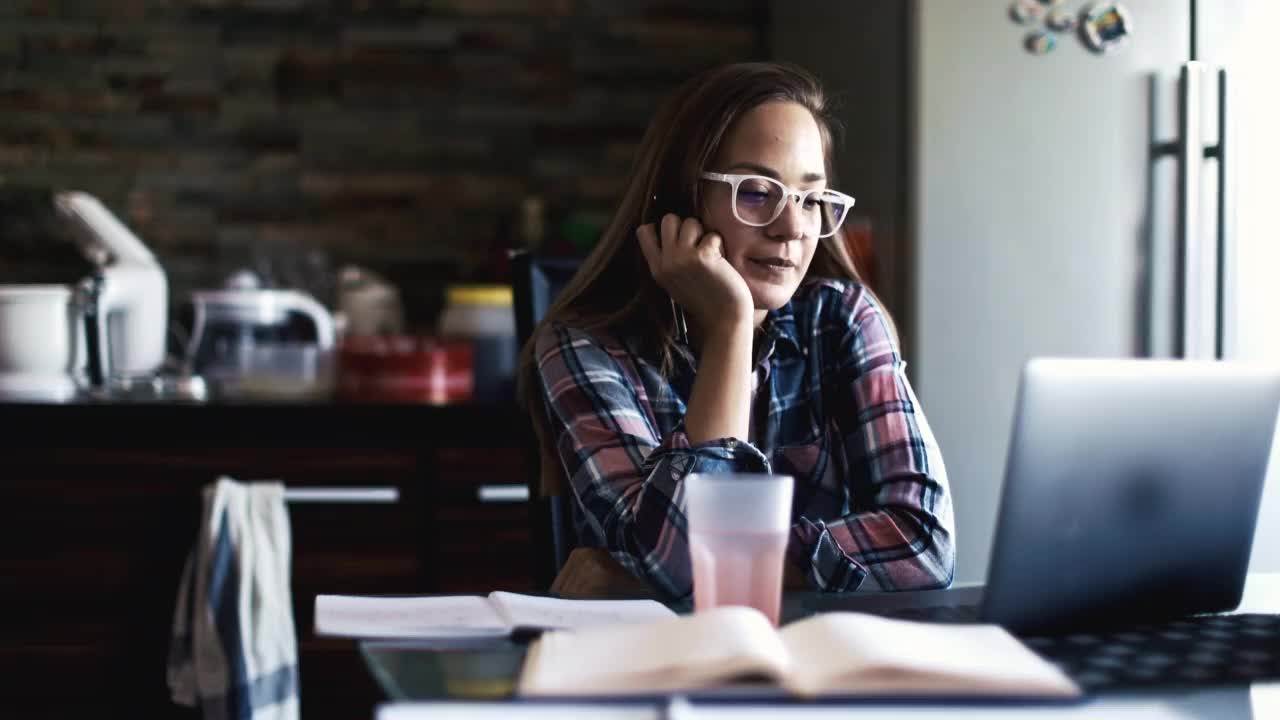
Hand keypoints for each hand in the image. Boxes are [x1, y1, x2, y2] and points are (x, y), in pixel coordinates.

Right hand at [636, 214, 753, 333]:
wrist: (724, 318)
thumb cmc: (703, 300)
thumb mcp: (673, 282)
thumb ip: (667, 260)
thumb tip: (670, 232)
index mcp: (656, 269)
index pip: (644, 231)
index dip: (661, 228)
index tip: (676, 238)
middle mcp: (666, 262)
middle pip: (668, 220)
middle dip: (685, 226)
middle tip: (696, 244)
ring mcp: (683, 258)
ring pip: (690, 222)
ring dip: (703, 234)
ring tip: (709, 253)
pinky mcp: (703, 255)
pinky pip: (712, 235)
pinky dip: (719, 245)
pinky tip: (721, 262)